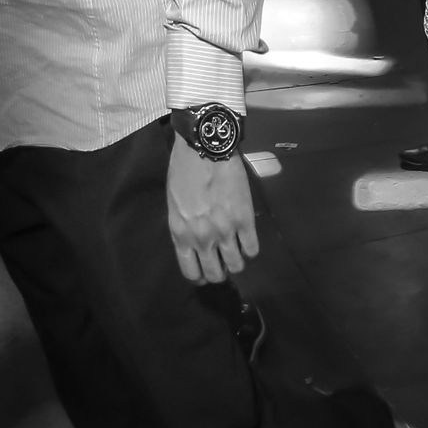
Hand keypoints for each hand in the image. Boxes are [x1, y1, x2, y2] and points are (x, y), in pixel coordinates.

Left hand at [167, 136, 259, 284]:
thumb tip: (195, 242)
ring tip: (238, 252)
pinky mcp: (245, 219)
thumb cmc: (183, 174)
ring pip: (236, 265)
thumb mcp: (175, 206)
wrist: (205, 150)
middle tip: (223, 263)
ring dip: (237, 262)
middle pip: (215, 274)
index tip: (206, 272)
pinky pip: (252, 248)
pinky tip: (248, 240)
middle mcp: (203, 239)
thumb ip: (184, 229)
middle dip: (220, 272)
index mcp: (181, 235)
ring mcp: (225, 231)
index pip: (191, 272)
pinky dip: (251, 249)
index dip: (200, 276)